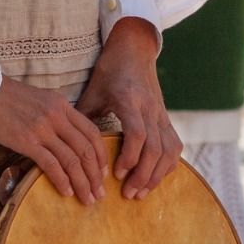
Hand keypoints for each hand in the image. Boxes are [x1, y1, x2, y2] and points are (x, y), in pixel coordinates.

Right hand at [0, 77, 107, 203]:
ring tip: (88, 199)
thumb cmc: (9, 97)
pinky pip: (51, 164)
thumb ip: (56, 116)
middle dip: (95, 175)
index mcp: (62, 104)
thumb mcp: (41, 100)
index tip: (102, 173)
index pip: (92, 132)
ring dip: (83, 182)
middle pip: (86, 149)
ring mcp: (42, 128)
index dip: (101, 155)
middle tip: (99, 193)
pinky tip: (67, 192)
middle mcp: (57, 116)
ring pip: (72, 159)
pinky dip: (62, 180)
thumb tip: (67, 139)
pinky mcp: (26, 141)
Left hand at [76, 17, 181, 199]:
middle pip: (155, 148)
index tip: (117, 174)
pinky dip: (168, 165)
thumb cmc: (110, 70)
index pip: (137, 133)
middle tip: (128, 194)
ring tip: (141, 193)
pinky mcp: (167, 117)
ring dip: (157, 175)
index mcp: (129, 100)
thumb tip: (69, 146)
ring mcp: (161, 113)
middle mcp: (149, 108)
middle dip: (143, 175)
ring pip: (169, 150)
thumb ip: (84, 117)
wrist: (135, 49)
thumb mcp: (93, 90)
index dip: (129, 157)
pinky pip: (175, 145)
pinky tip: (155, 178)